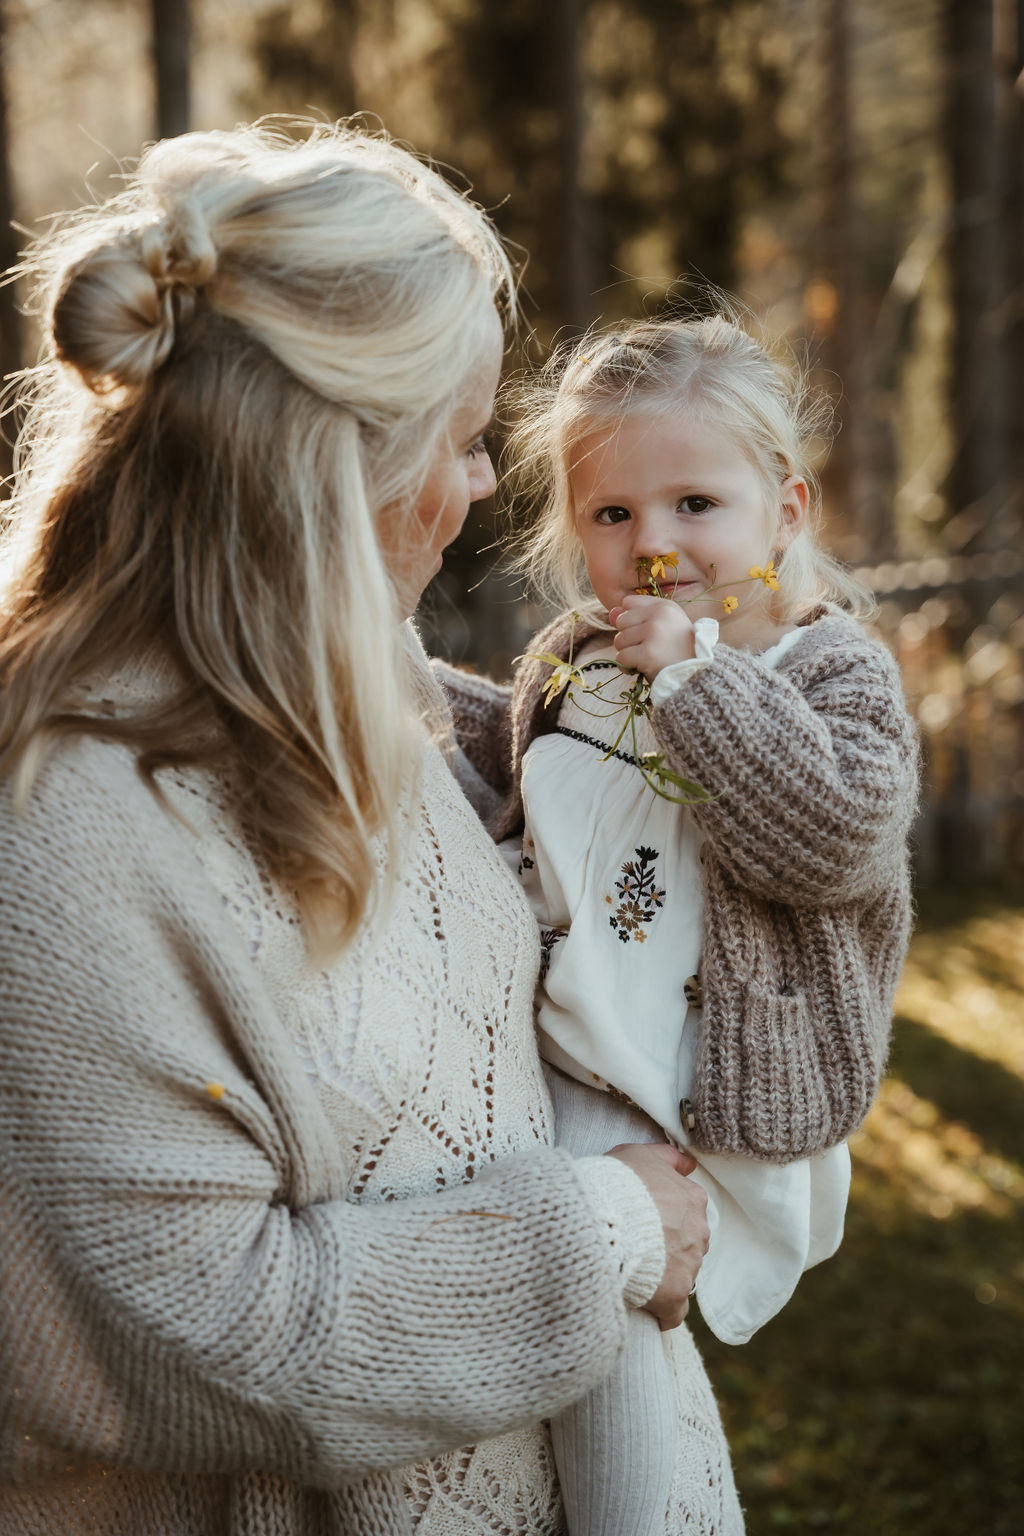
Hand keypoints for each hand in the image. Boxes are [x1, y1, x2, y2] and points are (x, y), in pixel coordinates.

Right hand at [607, 1142, 708, 1329]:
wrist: (602, 1218)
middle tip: (635, 1247)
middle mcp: (698, 1232)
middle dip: (666, 1249)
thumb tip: (689, 1164)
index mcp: (692, 1200)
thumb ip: (669, 1158)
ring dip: (661, 1277)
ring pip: (680, 1276)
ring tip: (631, 1272)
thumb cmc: (618, 1183)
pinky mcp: (674, 1295)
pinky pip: (673, 1311)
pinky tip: (645, 1306)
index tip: (642, 1224)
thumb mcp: (641, 1154)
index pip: (686, 1215)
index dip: (663, 1221)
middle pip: (686, 1245)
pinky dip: (662, 1311)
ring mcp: (689, 1265)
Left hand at [608, 594, 695, 681]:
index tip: (646, 633)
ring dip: (627, 653)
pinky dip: (627, 666)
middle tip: (647, 649)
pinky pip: (621, 657)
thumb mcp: (663, 627)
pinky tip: (641, 668)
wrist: (697, 676)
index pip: (627, 602)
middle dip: (627, 638)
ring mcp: (653, 633)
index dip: (631, 619)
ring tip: (646, 659)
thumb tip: (611, 613)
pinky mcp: (648, 653)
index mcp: (664, 605)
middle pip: (620, 621)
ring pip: (618, 640)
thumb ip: (635, 617)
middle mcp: (659, 615)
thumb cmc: (678, 652)